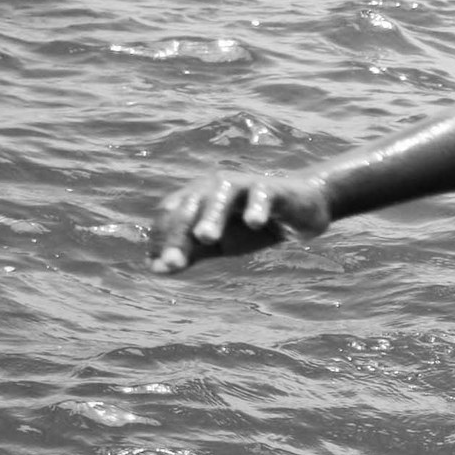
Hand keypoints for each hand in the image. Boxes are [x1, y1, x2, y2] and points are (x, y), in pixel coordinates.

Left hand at [148, 171, 331, 273]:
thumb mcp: (217, 243)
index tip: (163, 267)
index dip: (164, 239)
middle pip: (190, 203)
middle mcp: (214, 186)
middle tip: (175, 262)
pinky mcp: (271, 188)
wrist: (299, 211)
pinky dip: (256, 207)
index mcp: (196, 198)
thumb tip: (155, 269)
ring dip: (212, 214)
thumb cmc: (250, 224)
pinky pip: (261, 195)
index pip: (171, 215)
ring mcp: (243, 185)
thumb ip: (188, 253)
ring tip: (205, 237)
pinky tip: (254, 222)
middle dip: (180, 232)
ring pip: (221, 193)